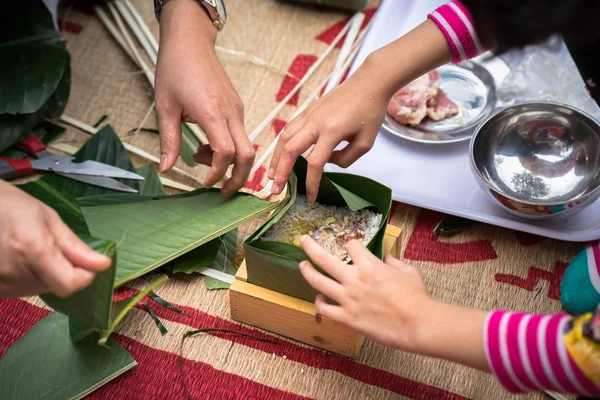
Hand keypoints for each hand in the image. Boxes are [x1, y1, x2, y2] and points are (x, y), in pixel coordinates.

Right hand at [0, 181, 110, 298]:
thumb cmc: (9, 205)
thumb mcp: (47, 217)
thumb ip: (74, 246)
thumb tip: (102, 264)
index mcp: (31, 250)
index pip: (69, 284)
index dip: (84, 276)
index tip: (88, 263)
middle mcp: (14, 272)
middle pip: (57, 286)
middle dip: (64, 269)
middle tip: (51, 245)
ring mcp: (0, 283)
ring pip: (41, 289)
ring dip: (46, 274)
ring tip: (30, 249)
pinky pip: (22, 290)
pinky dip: (29, 277)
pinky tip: (19, 258)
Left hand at [155, 0, 254, 196]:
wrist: (190, 41)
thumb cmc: (175, 69)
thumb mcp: (165, 107)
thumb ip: (168, 141)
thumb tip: (166, 168)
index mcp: (212, 113)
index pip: (225, 153)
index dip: (217, 173)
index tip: (205, 184)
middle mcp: (231, 112)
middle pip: (247, 155)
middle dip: (239, 179)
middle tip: (223, 193)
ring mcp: (237, 109)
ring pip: (245, 146)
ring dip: (229, 162)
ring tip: (200, 157)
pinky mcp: (236, 106)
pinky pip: (239, 134)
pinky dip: (227, 147)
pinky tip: (205, 143)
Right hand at [268, 62, 389, 201]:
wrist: (369, 83)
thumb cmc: (370, 113)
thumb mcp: (365, 143)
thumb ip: (345, 159)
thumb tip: (326, 162)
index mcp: (332, 132)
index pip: (315, 163)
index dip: (311, 183)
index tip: (310, 197)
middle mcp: (316, 122)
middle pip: (291, 150)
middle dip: (281, 171)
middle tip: (275, 189)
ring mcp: (309, 114)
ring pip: (284, 138)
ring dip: (275, 158)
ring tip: (271, 174)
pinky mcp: (308, 110)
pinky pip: (289, 128)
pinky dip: (282, 144)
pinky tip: (280, 155)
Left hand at [298, 235, 488, 370]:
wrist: (418, 324)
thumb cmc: (417, 296)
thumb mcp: (408, 271)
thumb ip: (394, 261)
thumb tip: (386, 258)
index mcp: (369, 265)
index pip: (351, 245)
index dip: (351, 244)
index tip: (351, 246)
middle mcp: (354, 279)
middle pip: (323, 258)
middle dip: (310, 246)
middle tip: (303, 240)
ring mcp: (348, 299)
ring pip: (318, 282)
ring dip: (307, 271)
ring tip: (302, 265)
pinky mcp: (347, 318)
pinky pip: (325, 309)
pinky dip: (319, 302)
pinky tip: (319, 299)